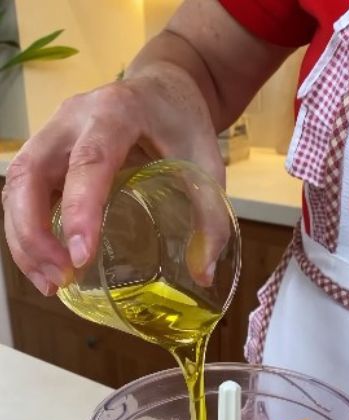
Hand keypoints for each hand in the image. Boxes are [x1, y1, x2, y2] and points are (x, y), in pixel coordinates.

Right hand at [2, 73, 223, 295]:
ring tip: (51, 283)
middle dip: (34, 232)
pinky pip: (23, 191)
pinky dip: (27, 229)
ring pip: (16, 185)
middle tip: (59, 278)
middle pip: (30, 173)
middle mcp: (71, 118)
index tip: (81, 255)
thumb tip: (204, 273)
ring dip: (24, 238)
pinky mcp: (46, 152)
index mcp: (116, 113)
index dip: (80, 209)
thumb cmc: (183, 123)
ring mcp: (51, 133)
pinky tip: (46, 264)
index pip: (89, 161)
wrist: (164, 88)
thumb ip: (210, 216)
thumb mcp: (207, 162)